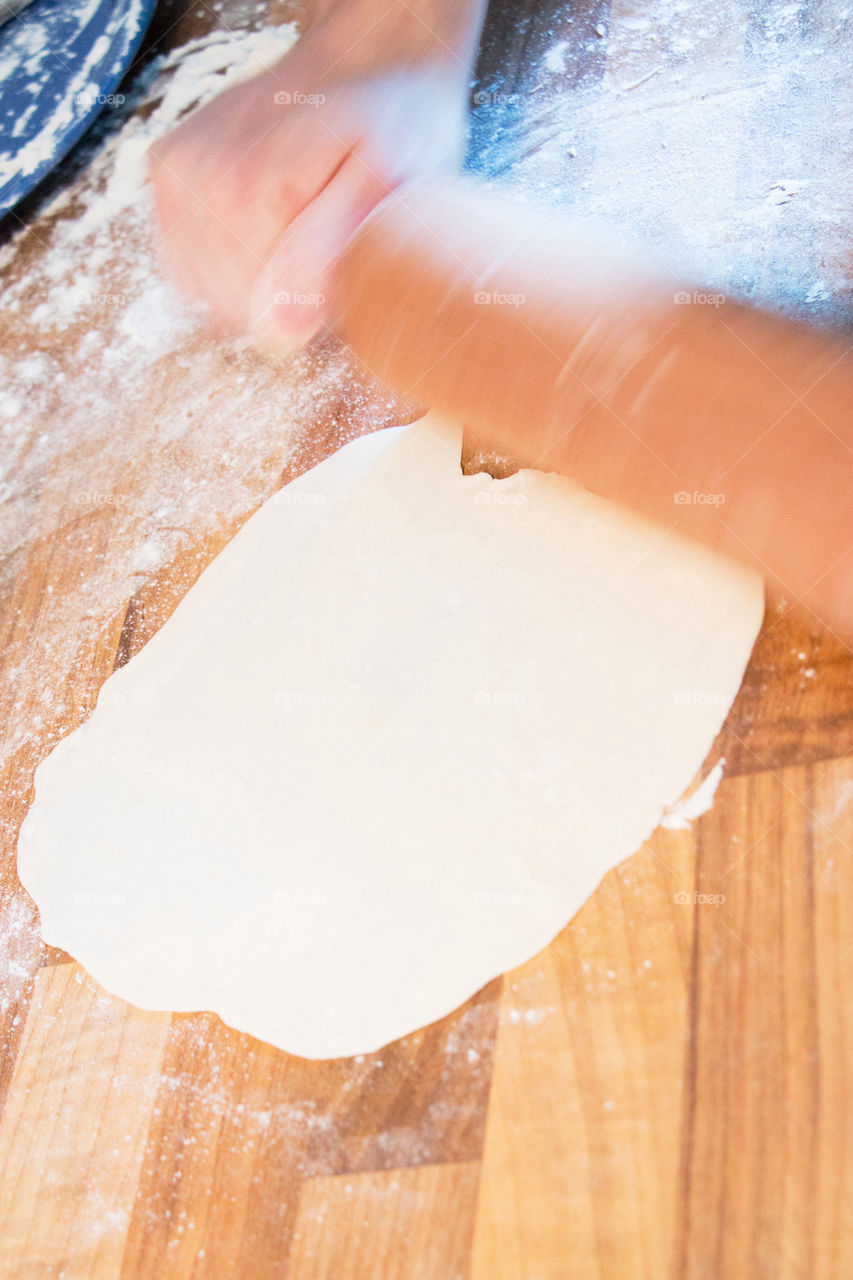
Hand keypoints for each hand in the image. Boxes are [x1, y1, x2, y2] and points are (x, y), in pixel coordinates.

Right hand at [149, 0, 484, 351]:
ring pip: (204, 290)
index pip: (263, 319)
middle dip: (278, 298)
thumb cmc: (393, 124)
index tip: (341, 276)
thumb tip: (280, 329)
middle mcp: (198, 181)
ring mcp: (176, 174)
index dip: (308, 314)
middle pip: (231, 306)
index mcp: (247, 194)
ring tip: (295, 235)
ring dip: (250, 281)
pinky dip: (222, 262)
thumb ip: (326, 258)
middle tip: (323, 252)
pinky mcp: (168, 171)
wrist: (368, 57)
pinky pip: (183, 259)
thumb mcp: (385, 190)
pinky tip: (261, 233)